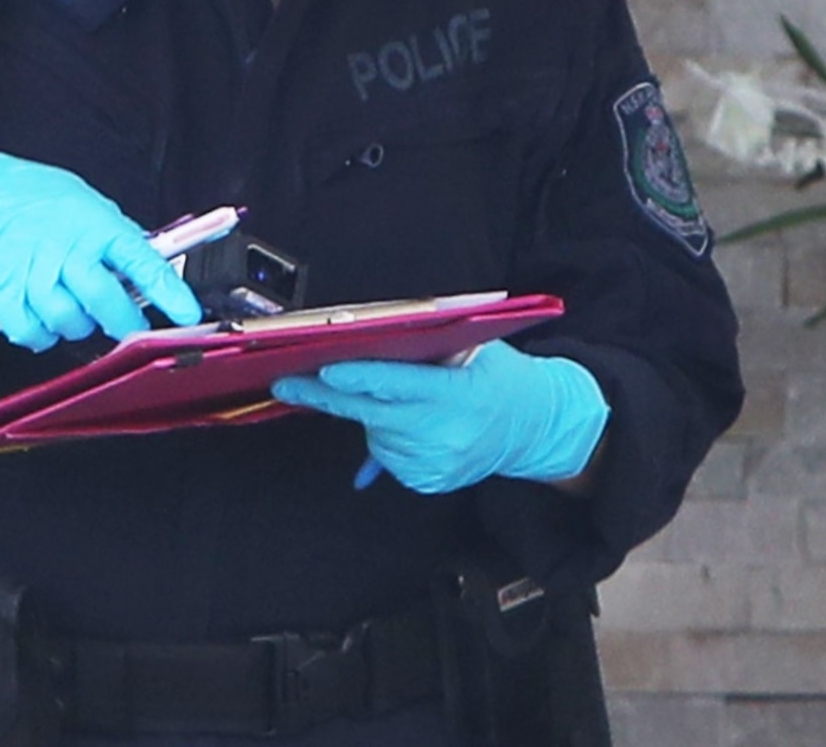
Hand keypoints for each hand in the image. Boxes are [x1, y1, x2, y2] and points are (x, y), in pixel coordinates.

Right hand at [0, 150, 202, 349]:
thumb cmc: (31, 196)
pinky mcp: (1, 295)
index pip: (141, 262)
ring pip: (70, 323)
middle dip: (125, 323)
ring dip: (79, 327)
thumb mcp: (84, 202)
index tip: (189, 313)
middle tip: (129, 326)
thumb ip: (113, 235)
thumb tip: (147, 264)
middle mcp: (65, 250)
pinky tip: (43, 316)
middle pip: (105, 302)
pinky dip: (42, 334)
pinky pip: (32, 333)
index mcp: (93, 224)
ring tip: (75, 308)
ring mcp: (31, 274)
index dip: (169, 292)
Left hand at [272, 342, 608, 494]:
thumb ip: (429, 348)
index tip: (324, 370)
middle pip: (371, 415)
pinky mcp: (429, 482)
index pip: (397, 385)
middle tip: (289, 383)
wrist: (536, 426)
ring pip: (377, 435)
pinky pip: (388, 457)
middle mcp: (445, 434)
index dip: (358, 378)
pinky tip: (414, 425)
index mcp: (457, 395)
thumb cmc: (500, 377)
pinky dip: (389, 437)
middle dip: (328, 396)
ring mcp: (436, 464)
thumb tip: (373, 343)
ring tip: (408, 401)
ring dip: (374, 415)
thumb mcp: (475, 349)